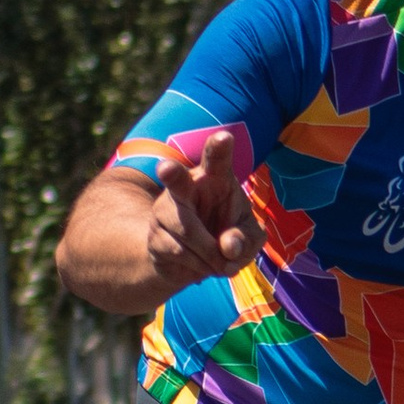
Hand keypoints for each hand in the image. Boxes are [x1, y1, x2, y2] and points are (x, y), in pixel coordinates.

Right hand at [144, 134, 254, 291]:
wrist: (196, 262)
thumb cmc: (227, 236)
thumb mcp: (249, 237)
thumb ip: (246, 238)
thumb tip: (228, 247)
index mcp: (214, 178)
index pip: (216, 158)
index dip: (219, 147)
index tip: (224, 138)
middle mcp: (185, 188)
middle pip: (176, 179)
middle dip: (171, 173)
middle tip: (165, 168)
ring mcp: (165, 211)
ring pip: (186, 231)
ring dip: (211, 253)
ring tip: (222, 262)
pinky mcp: (155, 236)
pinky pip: (180, 252)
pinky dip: (200, 265)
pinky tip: (204, 265)